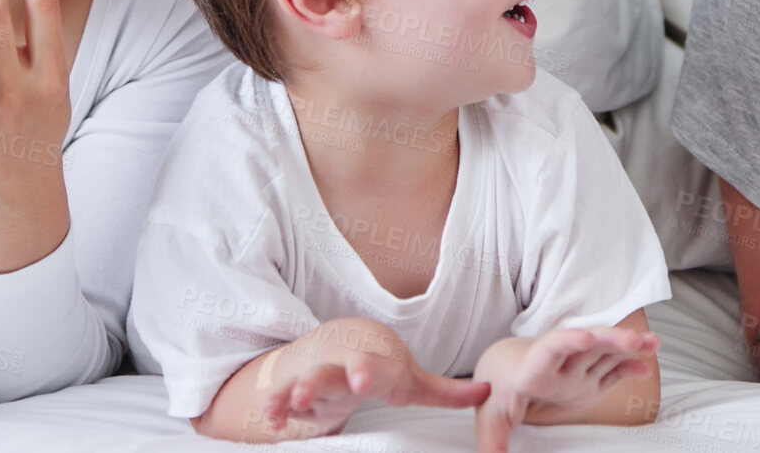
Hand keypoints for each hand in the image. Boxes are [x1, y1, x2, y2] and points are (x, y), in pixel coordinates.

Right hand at [247, 319, 488, 437]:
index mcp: (374, 360)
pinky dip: (276, 403)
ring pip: (308, 379)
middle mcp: (344, 362)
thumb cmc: (376, 364)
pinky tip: (271, 417)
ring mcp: (317, 373)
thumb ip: (445, 390)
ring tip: (296, 401)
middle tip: (339, 383)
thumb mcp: (409, 378)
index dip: (368, 370)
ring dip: (301, 389)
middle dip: (335, 375)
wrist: (331, 342)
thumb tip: (488, 391)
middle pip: (339, 368)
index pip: (374, 365)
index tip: (365, 378)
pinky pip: (283, 394)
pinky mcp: (294, 387)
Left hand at [471, 325, 658, 452]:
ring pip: (604, 351)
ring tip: (653, 342)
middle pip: (586, 345)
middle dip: (609, 339)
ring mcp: (577, 368)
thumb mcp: (491, 416)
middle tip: (633, 340)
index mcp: (534, 370)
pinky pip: (612, 368)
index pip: (549, 351)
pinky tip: (646, 364)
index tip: (585, 337)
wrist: (505, 366)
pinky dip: (628, 365)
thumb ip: (493, 441)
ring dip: (627, 346)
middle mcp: (560, 365)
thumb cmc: (497, 390)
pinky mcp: (589, 377)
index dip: (567, 342)